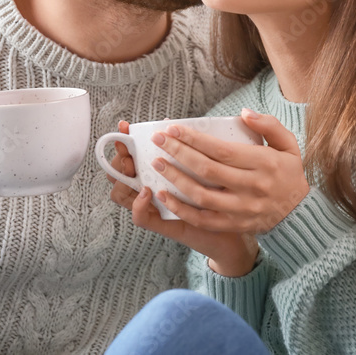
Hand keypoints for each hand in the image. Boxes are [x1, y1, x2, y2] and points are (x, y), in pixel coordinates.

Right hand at [108, 120, 257, 276]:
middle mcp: (151, 190)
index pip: (130, 155)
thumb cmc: (222, 195)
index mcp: (158, 173)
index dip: (124, 141)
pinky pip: (142, 218)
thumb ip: (187, 147)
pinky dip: (139, 206)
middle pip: (120, 173)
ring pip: (123, 195)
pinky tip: (148, 193)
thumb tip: (171, 123)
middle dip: (119, 158)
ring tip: (133, 167)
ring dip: (124, 180)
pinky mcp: (164, 225)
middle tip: (128, 149)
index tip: (125, 126)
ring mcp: (155, 208)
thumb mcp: (205, 167)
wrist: (235, 232)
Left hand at [148, 108, 309, 234]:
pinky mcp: (234, 225)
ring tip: (157, 164)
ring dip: (175, 179)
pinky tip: (164, 196)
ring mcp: (242, 209)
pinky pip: (202, 219)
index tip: (173, 128)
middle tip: (159, 140)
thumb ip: (269, 125)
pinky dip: (181, 209)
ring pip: (201, 195)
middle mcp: (252, 187)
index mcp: (264, 164)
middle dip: (178, 153)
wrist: (299, 214)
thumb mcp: (289, 145)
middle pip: (207, 170)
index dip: (194, 139)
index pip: (222, 150)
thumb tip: (244, 113)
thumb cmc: (289, 174)